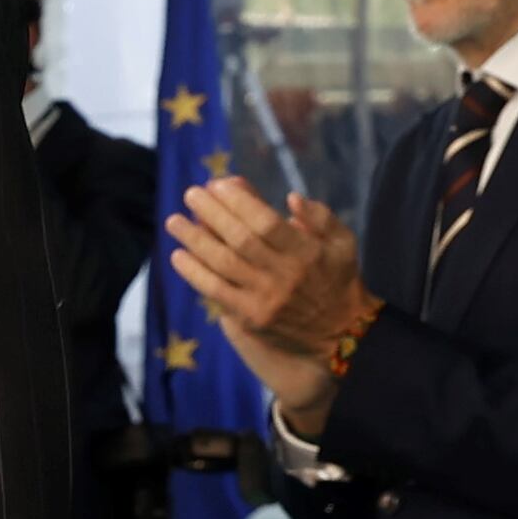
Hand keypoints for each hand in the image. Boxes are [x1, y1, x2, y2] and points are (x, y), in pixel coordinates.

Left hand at [168, 176, 369, 431]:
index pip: (266, 222)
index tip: (218, 184)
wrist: (342, 334)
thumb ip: (320, 217)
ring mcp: (265, 298)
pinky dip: (194, 274)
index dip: (239, 201)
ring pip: (223, 264)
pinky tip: (178, 256)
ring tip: (174, 221)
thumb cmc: (339, 279)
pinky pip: (216, 292)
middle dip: (211, 213)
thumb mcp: (343, 242)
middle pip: (240, 239)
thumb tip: (290, 197)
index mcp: (306, 252)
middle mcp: (284, 275)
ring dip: (194, 240)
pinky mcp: (250, 318)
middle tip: (190, 194)